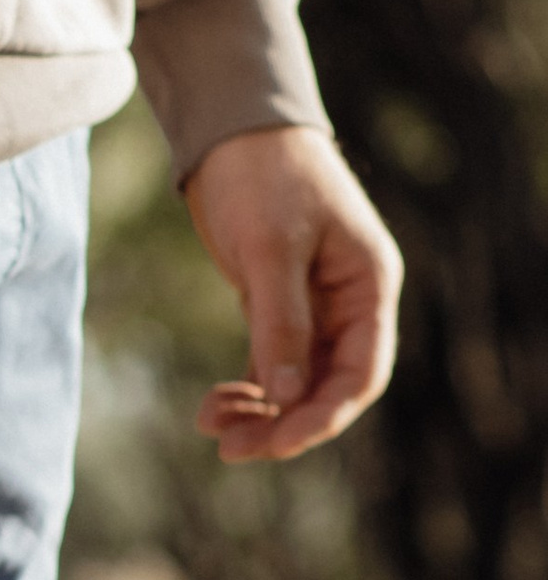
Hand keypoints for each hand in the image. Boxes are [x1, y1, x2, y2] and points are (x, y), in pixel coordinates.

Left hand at [183, 126, 401, 464]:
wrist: (233, 130)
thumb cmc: (264, 175)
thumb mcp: (272, 248)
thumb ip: (281, 321)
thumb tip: (284, 393)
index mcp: (369, 285)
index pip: (362, 372)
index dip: (324, 416)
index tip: (279, 443)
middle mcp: (349, 303)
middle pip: (327, 388)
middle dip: (283, 423)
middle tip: (231, 449)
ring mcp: (314, 308)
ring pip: (294, 384)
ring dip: (259, 413)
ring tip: (211, 426)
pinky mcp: (276, 307)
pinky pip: (269, 367)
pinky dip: (245, 392)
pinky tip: (212, 409)